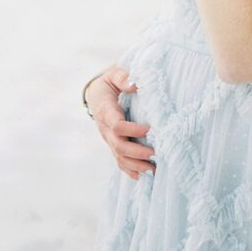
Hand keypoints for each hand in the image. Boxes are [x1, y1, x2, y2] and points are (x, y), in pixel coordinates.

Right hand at [85, 65, 155, 180]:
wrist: (95, 94)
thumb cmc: (108, 82)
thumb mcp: (113, 74)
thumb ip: (123, 77)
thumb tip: (136, 83)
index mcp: (105, 110)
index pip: (117, 125)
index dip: (132, 130)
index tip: (150, 130)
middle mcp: (105, 128)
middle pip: (119, 146)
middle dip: (137, 153)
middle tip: (156, 154)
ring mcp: (108, 139)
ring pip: (119, 157)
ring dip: (136, 165)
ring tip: (154, 169)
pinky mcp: (112, 144)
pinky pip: (119, 161)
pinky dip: (130, 170)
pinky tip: (143, 176)